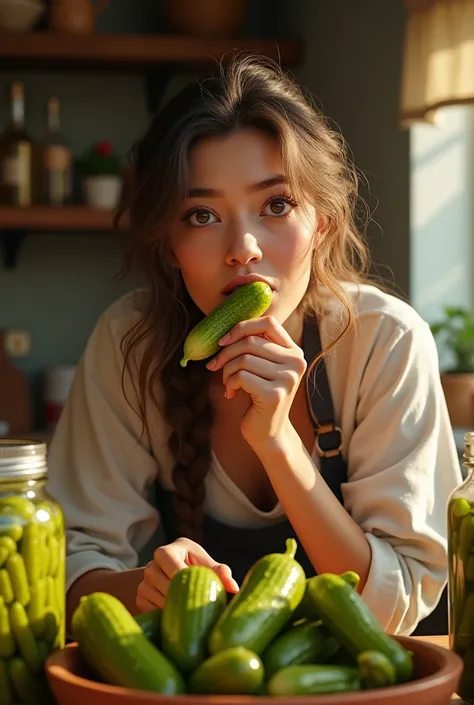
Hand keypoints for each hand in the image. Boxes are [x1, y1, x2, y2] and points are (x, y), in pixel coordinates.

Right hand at [136, 537, 238, 611]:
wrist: (172, 573)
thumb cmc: (194, 565)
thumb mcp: (206, 564)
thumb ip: (220, 571)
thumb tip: (234, 588)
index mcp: (166, 551)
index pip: (174, 568)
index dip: (187, 582)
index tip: (199, 593)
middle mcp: (151, 564)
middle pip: (165, 586)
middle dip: (182, 597)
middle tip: (197, 605)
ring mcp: (143, 581)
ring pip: (158, 600)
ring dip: (174, 607)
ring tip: (188, 609)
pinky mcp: (140, 597)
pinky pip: (151, 610)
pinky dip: (164, 614)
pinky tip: (176, 613)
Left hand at [206, 315, 306, 446]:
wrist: (267, 433)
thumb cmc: (258, 395)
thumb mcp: (260, 367)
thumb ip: (254, 346)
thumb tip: (223, 329)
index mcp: (294, 351)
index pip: (268, 323)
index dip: (242, 327)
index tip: (223, 341)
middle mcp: (296, 362)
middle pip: (250, 342)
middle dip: (226, 353)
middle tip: (215, 366)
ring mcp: (287, 379)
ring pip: (244, 359)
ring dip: (226, 371)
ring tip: (227, 383)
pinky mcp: (275, 394)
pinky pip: (241, 376)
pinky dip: (229, 383)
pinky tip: (231, 394)